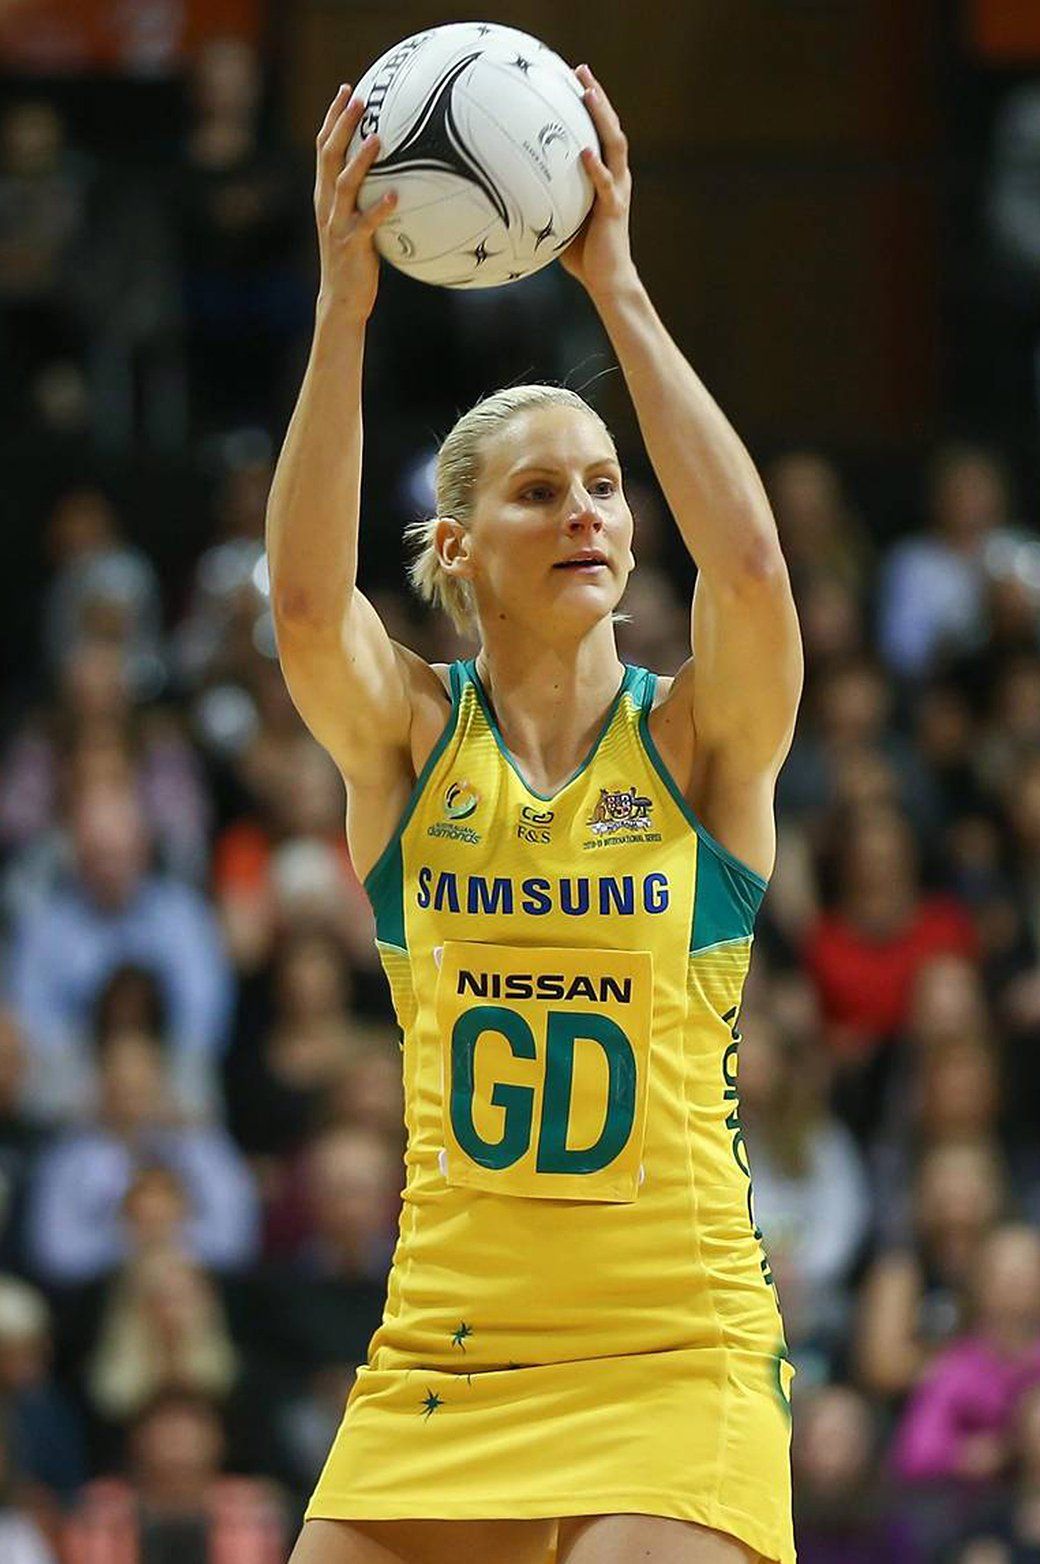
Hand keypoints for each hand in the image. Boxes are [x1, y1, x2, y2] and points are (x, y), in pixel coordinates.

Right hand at [314, 84, 397, 322]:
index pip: (324, 148)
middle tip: (360, 99)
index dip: (332, 118)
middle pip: (329, 156)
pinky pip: (367, 224)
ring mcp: (337, 224)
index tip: (347, 90)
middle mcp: (326, 204)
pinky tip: (396, 196)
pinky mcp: (351, 245)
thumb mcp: (356, 222)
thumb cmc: (354, 260)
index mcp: (325, 196)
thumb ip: (365, 197)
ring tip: (379, 138)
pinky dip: (380, 209)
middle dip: (342, 125)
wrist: (341, 299)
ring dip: (361, 160)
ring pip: (344, 185)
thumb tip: (397, 175)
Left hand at [558, 65, 636, 298]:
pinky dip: (595, 168)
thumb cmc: (583, 255)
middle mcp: (616, 179)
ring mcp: (618, 192)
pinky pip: (605, 185)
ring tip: (588, 95)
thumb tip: (510, 191)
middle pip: (611, 128)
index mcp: (606, 178)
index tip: (574, 79)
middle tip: (580, 70)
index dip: (590, 106)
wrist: (608, 281)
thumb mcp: (560, 218)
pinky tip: (584, 152)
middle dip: (597, 97)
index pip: (600, 133)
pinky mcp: (614, 211)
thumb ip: (547, 199)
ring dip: (602, 118)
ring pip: (614, 146)